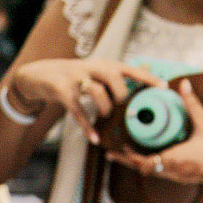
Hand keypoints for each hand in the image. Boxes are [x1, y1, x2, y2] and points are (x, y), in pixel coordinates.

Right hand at [7, 58, 163, 142]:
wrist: (37, 75)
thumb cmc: (75, 77)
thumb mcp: (96, 71)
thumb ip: (119, 74)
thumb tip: (148, 70)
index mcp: (103, 64)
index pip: (129, 69)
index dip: (147, 77)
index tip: (165, 87)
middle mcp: (90, 67)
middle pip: (113, 77)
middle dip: (122, 95)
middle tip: (123, 108)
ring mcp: (74, 78)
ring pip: (97, 92)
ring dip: (105, 109)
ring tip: (105, 117)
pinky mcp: (61, 90)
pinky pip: (77, 110)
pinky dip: (87, 126)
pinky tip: (94, 138)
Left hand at [107, 77, 202, 188]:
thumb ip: (192, 104)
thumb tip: (183, 84)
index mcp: (176, 159)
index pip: (144, 163)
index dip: (129, 156)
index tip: (119, 145)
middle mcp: (176, 171)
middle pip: (144, 170)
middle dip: (128, 160)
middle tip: (114, 150)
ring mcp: (181, 177)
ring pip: (154, 173)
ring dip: (141, 164)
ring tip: (128, 152)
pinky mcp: (187, 178)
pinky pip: (165, 173)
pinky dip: (154, 166)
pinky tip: (152, 157)